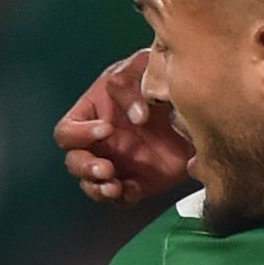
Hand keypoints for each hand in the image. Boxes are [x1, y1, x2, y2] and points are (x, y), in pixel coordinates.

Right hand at [54, 50, 193, 205]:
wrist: (195, 104)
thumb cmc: (159, 79)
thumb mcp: (143, 67)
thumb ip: (130, 81)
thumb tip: (136, 114)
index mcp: (92, 115)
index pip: (68, 130)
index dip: (79, 134)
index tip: (106, 129)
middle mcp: (100, 143)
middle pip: (74, 162)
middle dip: (85, 167)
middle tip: (106, 168)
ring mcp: (118, 164)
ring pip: (92, 185)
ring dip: (98, 188)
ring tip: (113, 186)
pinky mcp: (139, 182)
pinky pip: (123, 197)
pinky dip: (123, 197)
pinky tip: (130, 191)